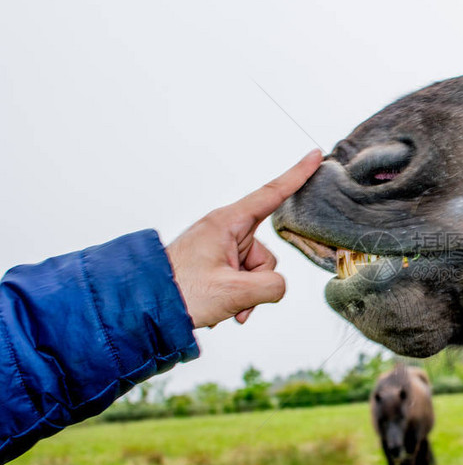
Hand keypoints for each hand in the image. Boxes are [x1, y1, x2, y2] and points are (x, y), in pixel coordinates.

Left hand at [166, 150, 322, 327]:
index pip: (271, 194)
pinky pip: (244, 278)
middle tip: (235, 298)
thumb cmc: (180, 292)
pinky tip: (224, 308)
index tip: (315, 156)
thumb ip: (271, 287)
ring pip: (256, 270)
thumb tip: (277, 286)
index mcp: (226, 223)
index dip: (297, 174)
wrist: (145, 306)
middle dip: (258, 281)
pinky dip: (240, 295)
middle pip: (266, 253)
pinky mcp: (216, 262)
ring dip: (247, 293)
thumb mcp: (234, 293)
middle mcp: (225, 230)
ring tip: (224, 305)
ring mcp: (220, 247)